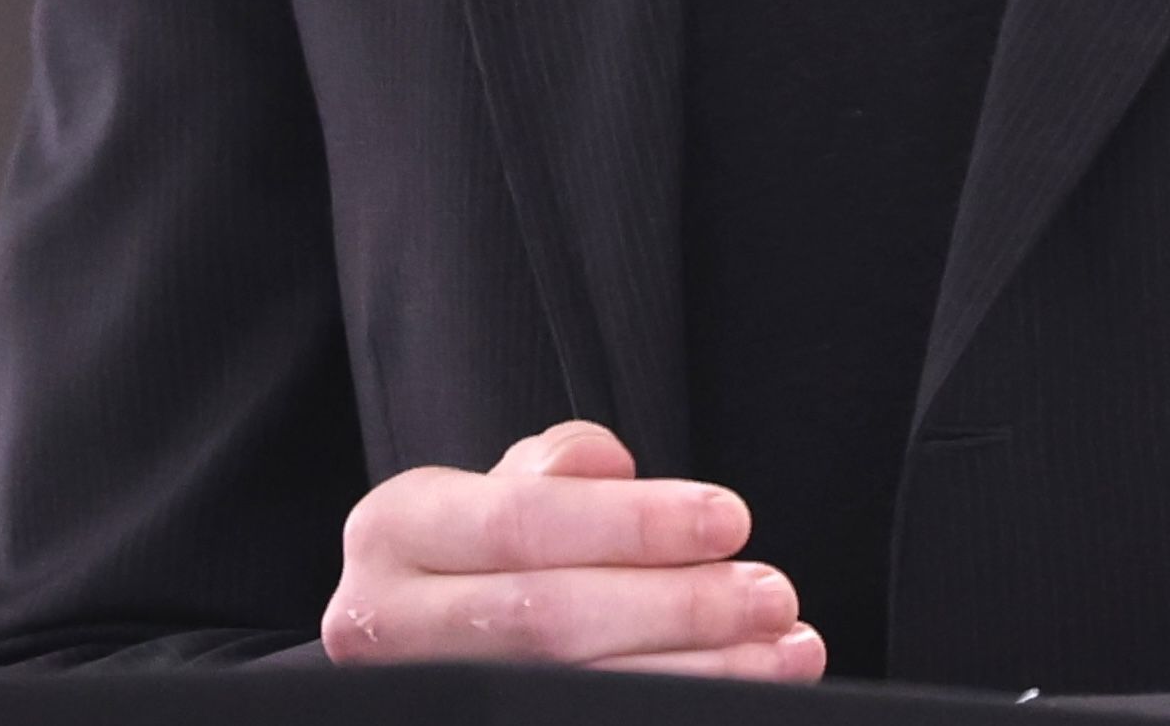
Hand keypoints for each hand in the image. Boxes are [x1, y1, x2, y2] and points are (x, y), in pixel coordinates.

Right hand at [320, 421, 824, 677]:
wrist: (432, 641)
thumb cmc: (486, 551)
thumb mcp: (500, 489)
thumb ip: (555, 470)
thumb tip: (609, 468)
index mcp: (395, 531)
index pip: (522, 522)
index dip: (634, 524)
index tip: (731, 518)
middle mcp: (386, 623)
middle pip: (549, 620)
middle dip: (677, 607)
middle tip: (771, 593)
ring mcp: (430, 697)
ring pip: (571, 692)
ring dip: (698, 673)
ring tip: (783, 649)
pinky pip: (579, 723)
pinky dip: (668, 709)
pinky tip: (735, 694)